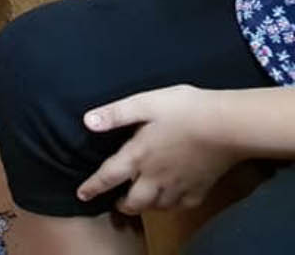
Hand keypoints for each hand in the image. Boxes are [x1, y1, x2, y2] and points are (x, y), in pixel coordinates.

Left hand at [76, 85, 239, 213]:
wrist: (228, 126)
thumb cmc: (183, 110)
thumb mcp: (144, 103)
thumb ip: (115, 114)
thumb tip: (87, 121)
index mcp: (138, 156)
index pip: (108, 176)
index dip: (93, 187)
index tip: (81, 195)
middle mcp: (155, 177)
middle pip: (134, 202)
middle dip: (122, 205)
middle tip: (116, 203)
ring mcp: (179, 186)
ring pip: (157, 207)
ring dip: (145, 207)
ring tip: (140, 202)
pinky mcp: (200, 189)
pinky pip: (182, 206)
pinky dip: (172, 206)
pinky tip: (171, 200)